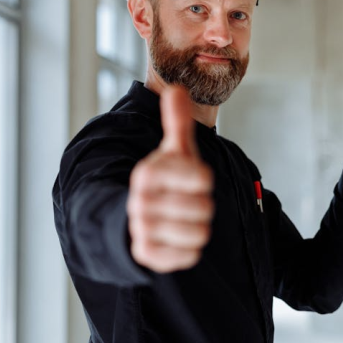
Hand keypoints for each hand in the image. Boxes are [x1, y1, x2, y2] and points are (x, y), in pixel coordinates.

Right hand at [127, 85, 213, 272]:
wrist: (137, 216)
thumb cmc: (166, 179)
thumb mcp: (173, 150)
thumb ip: (177, 121)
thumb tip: (176, 87)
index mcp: (147, 173)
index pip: (202, 178)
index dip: (203, 179)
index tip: (191, 179)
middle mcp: (140, 202)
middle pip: (204, 208)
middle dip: (202, 205)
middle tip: (186, 201)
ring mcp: (142, 230)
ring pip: (199, 233)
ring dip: (198, 227)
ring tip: (183, 219)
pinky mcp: (146, 255)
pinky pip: (189, 255)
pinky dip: (190, 249)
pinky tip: (177, 238)